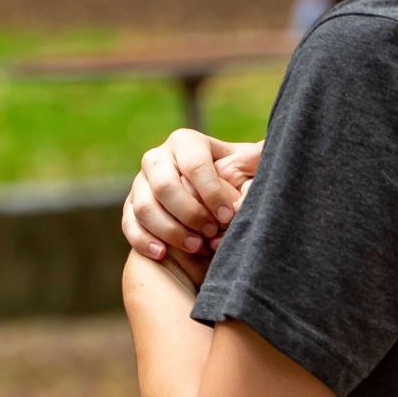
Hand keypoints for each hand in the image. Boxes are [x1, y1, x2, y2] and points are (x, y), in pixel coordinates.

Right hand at [122, 131, 262, 259]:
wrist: (210, 201)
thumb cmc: (234, 182)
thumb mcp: (247, 167)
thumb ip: (255, 160)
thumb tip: (268, 149)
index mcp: (185, 142)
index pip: (194, 165)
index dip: (211, 193)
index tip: (228, 216)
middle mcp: (157, 158)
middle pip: (164, 185)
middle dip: (189, 213)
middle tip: (211, 233)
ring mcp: (139, 183)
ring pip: (143, 207)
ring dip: (169, 229)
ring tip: (195, 247)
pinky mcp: (130, 207)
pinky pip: (129, 224)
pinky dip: (143, 240)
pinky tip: (163, 254)